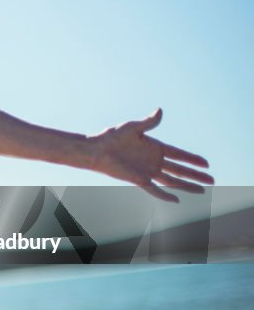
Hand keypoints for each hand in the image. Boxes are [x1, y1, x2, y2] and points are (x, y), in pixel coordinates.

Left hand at [90, 108, 213, 201]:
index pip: (179, 155)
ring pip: (172, 180)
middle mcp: (154, 160)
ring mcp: (147, 171)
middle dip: (195, 175)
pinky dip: (165, 195)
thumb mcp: (133, 127)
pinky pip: (155, 189)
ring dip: (187, 185)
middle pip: (180, 170)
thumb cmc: (112, 136)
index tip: (206, 164)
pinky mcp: (139, 179)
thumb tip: (160, 110)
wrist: (97, 149)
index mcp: (155, 147)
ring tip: (203, 190)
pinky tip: (176, 199)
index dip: (192, 159)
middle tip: (211, 180)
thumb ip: (149, 122)